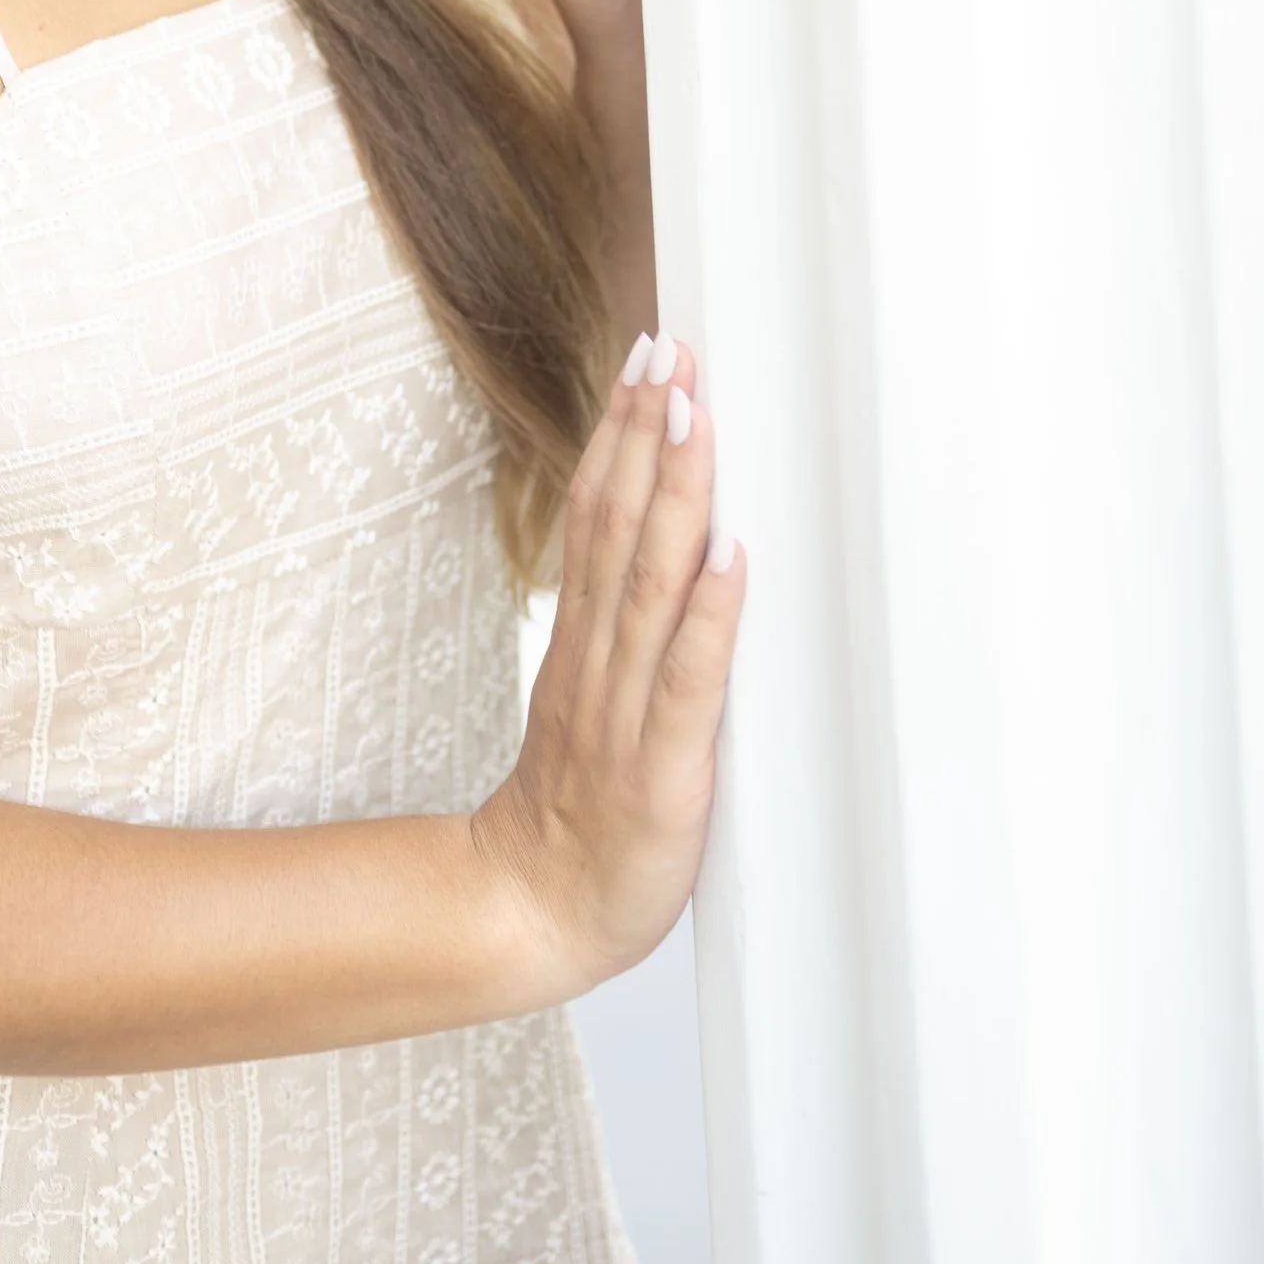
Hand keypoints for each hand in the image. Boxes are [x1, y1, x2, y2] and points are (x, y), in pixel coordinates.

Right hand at [470, 336, 742, 997]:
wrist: (533, 913)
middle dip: (646, 434)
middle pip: (619, 527)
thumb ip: (622, 633)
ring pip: (649, 583)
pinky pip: (687, 681)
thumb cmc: (576, 814)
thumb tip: (671, 550)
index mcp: (583, 644)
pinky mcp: (663, 769)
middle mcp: (599, 661)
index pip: (598, 516)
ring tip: (695, 417)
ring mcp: (626, 711)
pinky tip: (730, 557)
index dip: (622, 434)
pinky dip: (709, 616)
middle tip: (671, 351)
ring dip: (674, 494)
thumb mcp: (590, 705)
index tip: (647, 358)